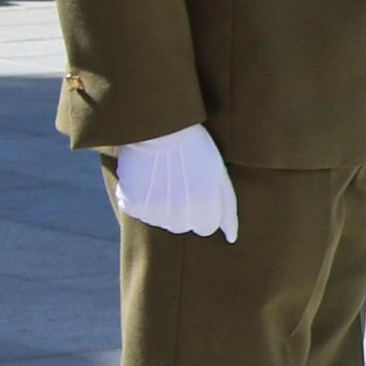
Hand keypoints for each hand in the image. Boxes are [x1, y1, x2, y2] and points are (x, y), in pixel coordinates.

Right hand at [110, 125, 238, 240]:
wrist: (157, 126)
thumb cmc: (194, 147)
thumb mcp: (218, 173)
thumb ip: (227, 208)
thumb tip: (231, 239)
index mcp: (207, 204)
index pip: (207, 228)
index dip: (204, 209)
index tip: (198, 189)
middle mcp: (182, 212)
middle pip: (183, 227)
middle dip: (184, 209)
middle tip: (179, 181)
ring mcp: (156, 210)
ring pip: (161, 222)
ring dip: (162, 206)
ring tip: (163, 177)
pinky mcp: (134, 204)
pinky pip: (138, 212)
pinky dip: (140, 199)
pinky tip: (145, 178)